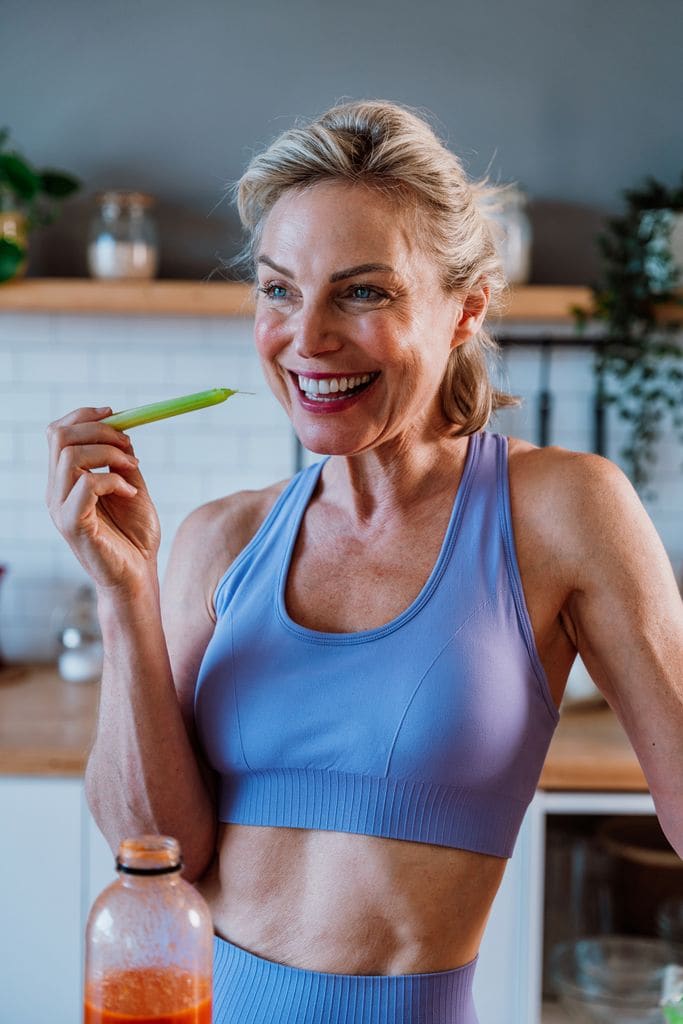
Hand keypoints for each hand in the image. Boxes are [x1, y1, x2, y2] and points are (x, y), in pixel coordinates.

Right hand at [46, 406, 160, 595]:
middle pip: (60, 436)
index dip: (84, 415)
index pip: (58, 433)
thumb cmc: (134, 536)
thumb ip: (121, 461)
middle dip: (100, 430)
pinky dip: (113, 480)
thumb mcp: (131, 487)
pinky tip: (131, 492)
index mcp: (66, 480)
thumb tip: (122, 430)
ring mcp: (61, 508)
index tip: (115, 413)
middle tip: (129, 445)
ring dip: (110, 454)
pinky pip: (86, 486)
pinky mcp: (73, 525)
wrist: (138, 576)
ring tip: (133, 469)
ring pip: (70, 456)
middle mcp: (57, 491)